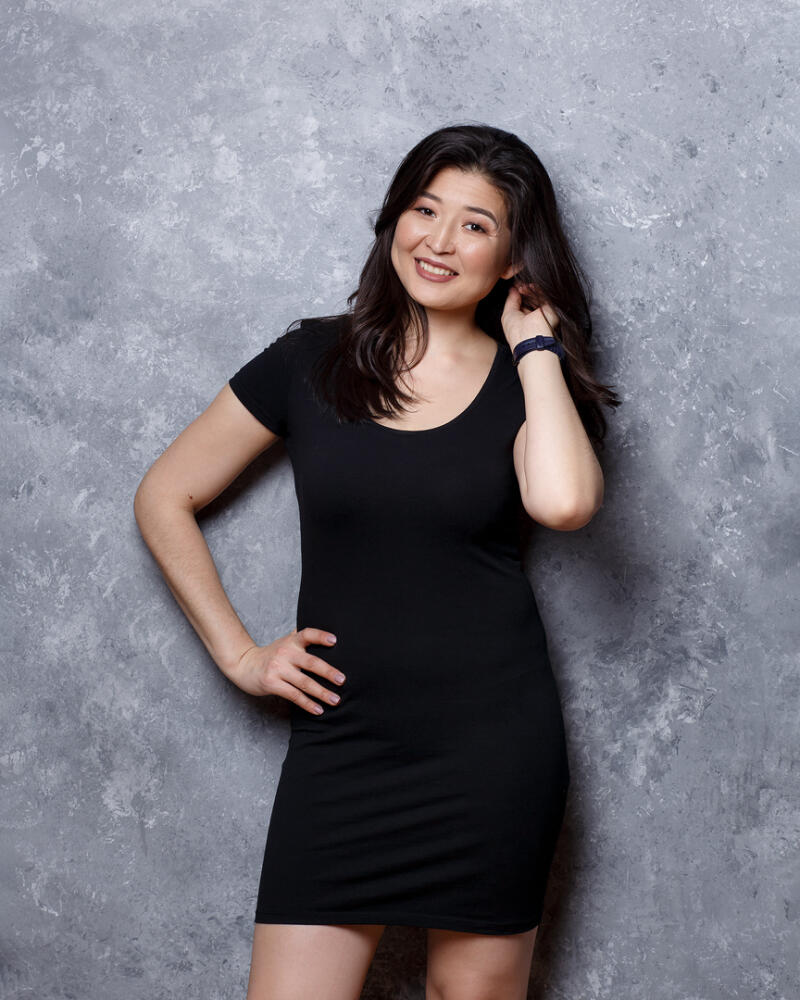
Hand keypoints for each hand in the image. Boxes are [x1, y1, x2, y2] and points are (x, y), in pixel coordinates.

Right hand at [230, 626, 345, 714]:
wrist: (245, 665)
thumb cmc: (271, 655)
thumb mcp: (285, 642)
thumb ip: (301, 638)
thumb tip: (331, 637)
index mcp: (291, 641)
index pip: (307, 634)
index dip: (321, 636)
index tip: (334, 641)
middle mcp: (285, 653)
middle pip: (310, 662)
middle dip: (328, 672)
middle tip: (342, 680)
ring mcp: (278, 669)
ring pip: (304, 683)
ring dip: (322, 693)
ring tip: (335, 700)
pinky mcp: (272, 684)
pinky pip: (294, 695)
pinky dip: (307, 704)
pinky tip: (318, 709)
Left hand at [501, 282, 559, 351]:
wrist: (531, 339)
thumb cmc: (518, 333)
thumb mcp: (508, 314)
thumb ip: (511, 300)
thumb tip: (513, 289)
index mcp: (523, 322)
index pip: (521, 305)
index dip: (517, 295)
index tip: (513, 287)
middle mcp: (533, 318)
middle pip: (528, 300)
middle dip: (522, 291)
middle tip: (518, 284)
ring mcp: (542, 314)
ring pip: (535, 297)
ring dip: (528, 290)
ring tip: (522, 287)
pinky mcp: (550, 310)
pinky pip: (543, 297)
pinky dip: (536, 290)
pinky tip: (529, 287)